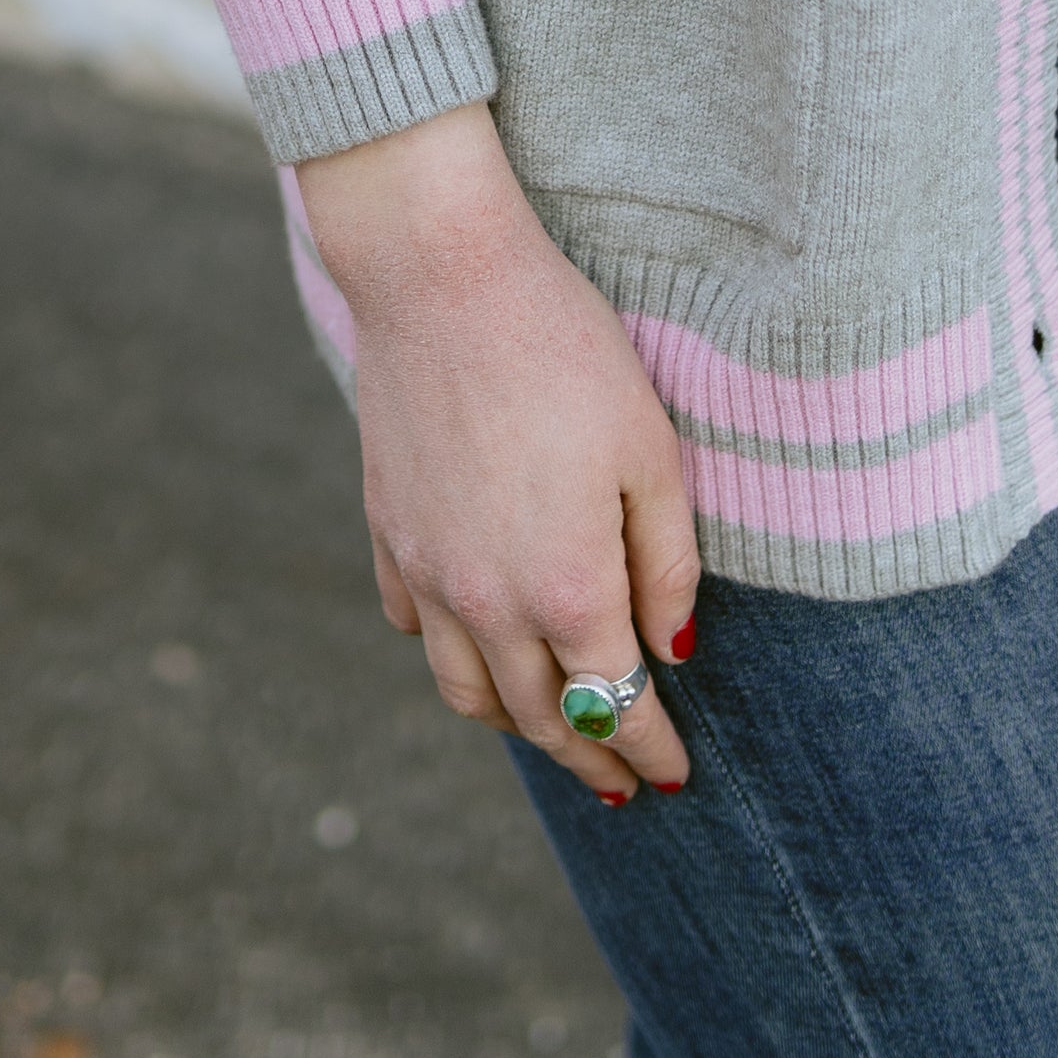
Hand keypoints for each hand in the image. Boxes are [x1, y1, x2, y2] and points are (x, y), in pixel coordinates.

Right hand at [296, 102, 698, 802]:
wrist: (443, 278)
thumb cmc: (564, 349)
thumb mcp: (650, 450)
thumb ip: (667, 563)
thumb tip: (672, 651)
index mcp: (566, 587)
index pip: (614, 703)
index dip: (649, 747)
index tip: (671, 776)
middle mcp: (487, 599)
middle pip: (537, 717)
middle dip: (586, 755)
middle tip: (620, 779)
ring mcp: (426, 570)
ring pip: (465, 689)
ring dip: (512, 723)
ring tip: (549, 725)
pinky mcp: (386, 529)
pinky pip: (413, 625)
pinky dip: (450, 653)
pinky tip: (474, 641)